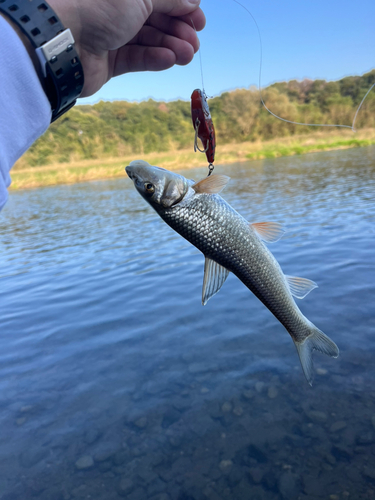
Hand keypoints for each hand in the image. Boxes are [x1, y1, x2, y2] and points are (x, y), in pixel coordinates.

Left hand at [47, 0, 205, 97]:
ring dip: (171, 46)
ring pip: (148, 39)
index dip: (181, 5)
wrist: (63, 41)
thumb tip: (192, 1)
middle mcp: (115, 7)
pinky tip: (169, 59)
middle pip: (156, 18)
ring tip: (187, 54)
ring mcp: (111, 33)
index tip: (199, 18)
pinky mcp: (109, 59)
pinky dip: (154, 58)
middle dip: (178, 29)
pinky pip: (136, 58)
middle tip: (195, 42)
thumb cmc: (97, 5)